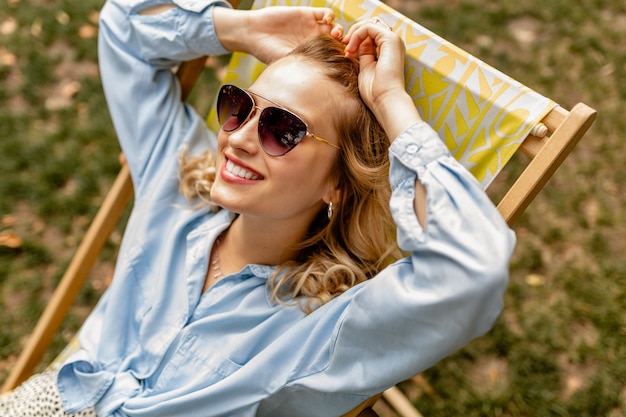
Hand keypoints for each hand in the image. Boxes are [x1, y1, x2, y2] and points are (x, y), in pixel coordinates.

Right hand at [215, 6, 342, 63]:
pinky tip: (327, 20)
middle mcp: (314, 41)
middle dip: (343, 45)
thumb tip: (321, 83)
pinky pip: (324, 13)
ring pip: (334, 27)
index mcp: (312, 54)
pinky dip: (330, 16)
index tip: (345, 61)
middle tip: (344, 47)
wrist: (254, 33)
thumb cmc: (267, 52)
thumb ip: (304, 67)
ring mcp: (312, 27)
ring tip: (335, 34)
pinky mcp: (307, 14)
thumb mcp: (287, 63)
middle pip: (337, 42)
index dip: (341, 58)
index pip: (332, 57)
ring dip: (338, 30)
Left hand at [342, 19, 421, 138]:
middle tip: (344, 46)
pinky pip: (369, 27)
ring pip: (369, 24)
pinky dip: (357, 35)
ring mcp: (393, 40)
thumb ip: (363, 54)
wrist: (385, 100)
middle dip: (354, 33)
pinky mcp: (390, 40)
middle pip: (370, 26)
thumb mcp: (365, 68)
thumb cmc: (375, 91)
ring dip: (354, 34)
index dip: (355, 39)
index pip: (370, 35)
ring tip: (348, 49)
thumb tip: (355, 44)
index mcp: (388, 50)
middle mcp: (392, 44)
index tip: (346, 52)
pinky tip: (351, 48)